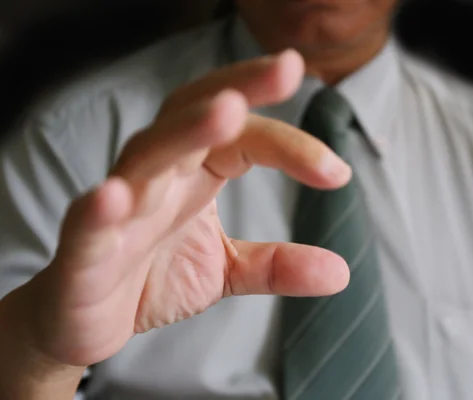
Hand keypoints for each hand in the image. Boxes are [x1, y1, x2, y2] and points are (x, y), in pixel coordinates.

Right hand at [19, 50, 350, 368]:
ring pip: (147, 154)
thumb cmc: (151, 279)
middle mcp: (157, 177)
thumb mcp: (225, 271)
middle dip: (239, 87)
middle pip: (192, 115)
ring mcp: (118, 209)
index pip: (243, 137)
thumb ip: (276, 265)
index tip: (337, 171)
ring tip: (225, 111)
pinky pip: (88, 222)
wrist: (86, 320)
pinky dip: (100, 207)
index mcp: (193, 174)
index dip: (290, 143)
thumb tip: (341, 271)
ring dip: (184, 131)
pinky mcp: (82, 251)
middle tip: (289, 69)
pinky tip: (116, 195)